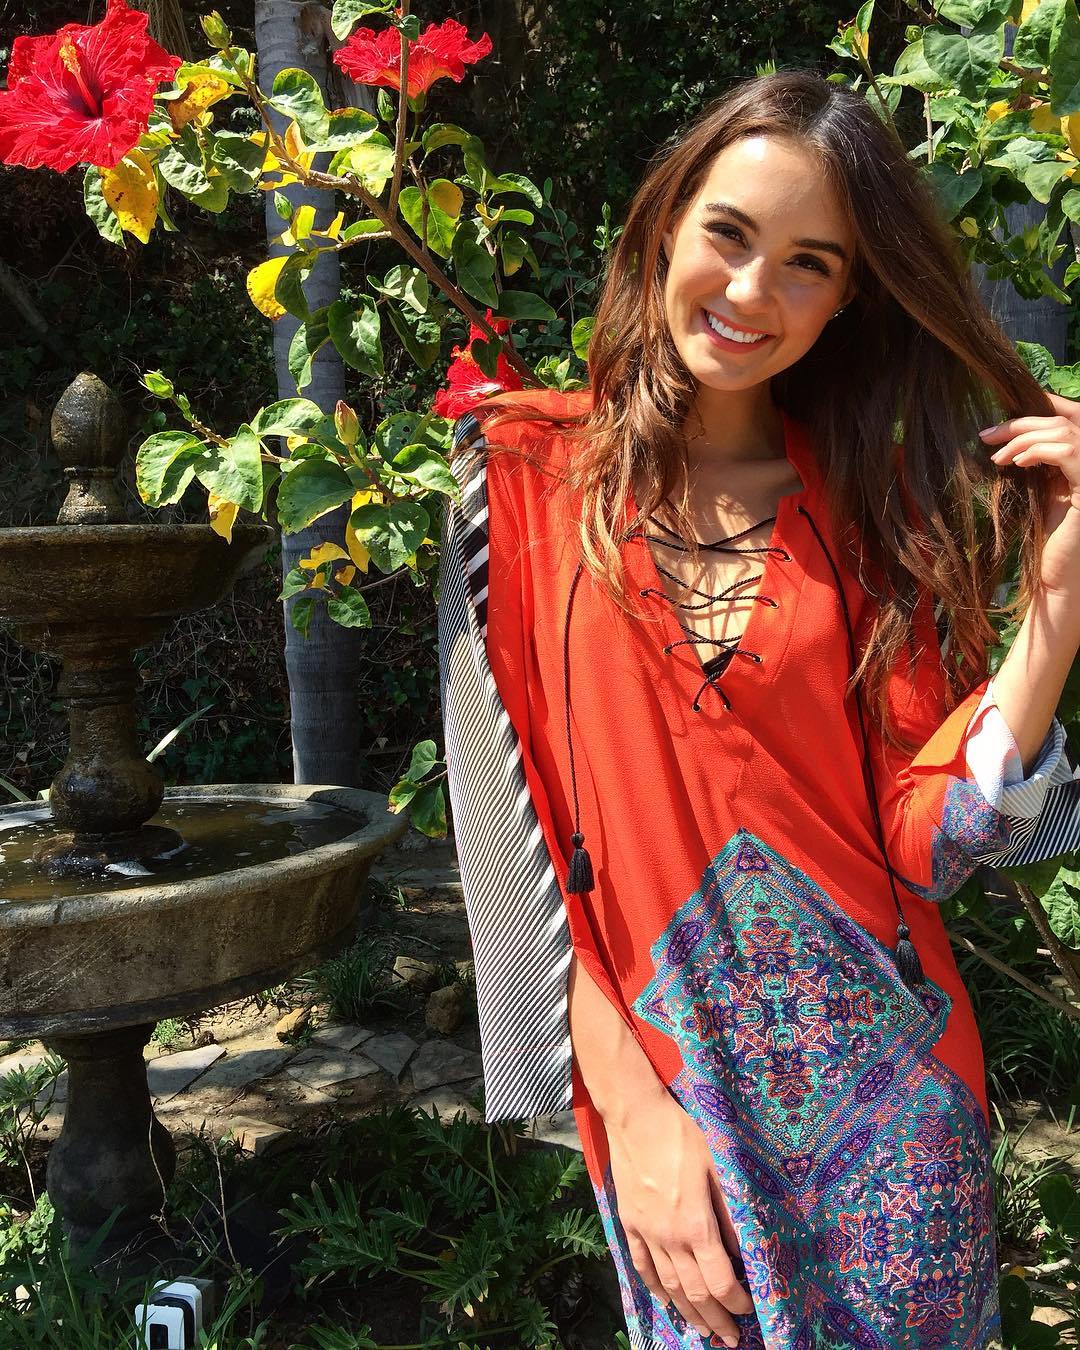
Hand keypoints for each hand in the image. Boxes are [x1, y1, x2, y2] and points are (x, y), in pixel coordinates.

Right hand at [605, 1088, 755, 1345]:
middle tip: (731, 1340)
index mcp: (696, 1226)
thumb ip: (731, 1213)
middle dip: (716, 1320)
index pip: (720, 1280)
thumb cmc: (682, 1136)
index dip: (737, 1302)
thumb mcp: (718, 1168)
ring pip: (669, 1287)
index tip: (750, 1311)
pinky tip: (665, 1301)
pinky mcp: (630, 1223)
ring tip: (704, 1332)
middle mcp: (670, 1239)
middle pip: (695, 1293)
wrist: (635, 1118)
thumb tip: (745, 1251)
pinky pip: (642, 1266)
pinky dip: (655, 1288)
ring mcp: (646, 1233)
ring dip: (689, 1314)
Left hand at [980, 392, 1079, 591]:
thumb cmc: (1045, 539)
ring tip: (996, 458)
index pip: (1072, 416)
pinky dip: (1039, 451)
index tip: (1001, 418)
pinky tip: (1016, 463)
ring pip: (1065, 432)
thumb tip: (1009, 437)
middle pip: (1064, 420)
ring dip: (1024, 438)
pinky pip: (1069, 453)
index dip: (1043, 405)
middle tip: (986, 435)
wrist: (1056, 577)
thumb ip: (1036, 461)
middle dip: (1021, 423)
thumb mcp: (1039, 490)